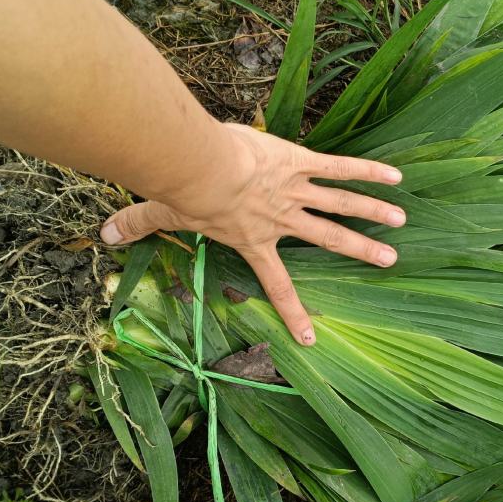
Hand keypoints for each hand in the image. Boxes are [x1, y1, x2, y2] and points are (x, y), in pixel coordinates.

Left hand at [100, 122, 405, 345]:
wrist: (201, 164)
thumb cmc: (185, 189)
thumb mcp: (161, 209)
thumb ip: (136, 224)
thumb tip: (100, 237)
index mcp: (253, 239)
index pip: (277, 285)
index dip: (293, 313)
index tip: (309, 339)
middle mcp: (281, 219)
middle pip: (327, 238)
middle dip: (361, 251)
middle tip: (390, 261)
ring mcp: (295, 190)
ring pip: (340, 205)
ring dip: (372, 213)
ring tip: (402, 223)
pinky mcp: (300, 161)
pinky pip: (338, 167)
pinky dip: (366, 171)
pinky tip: (395, 177)